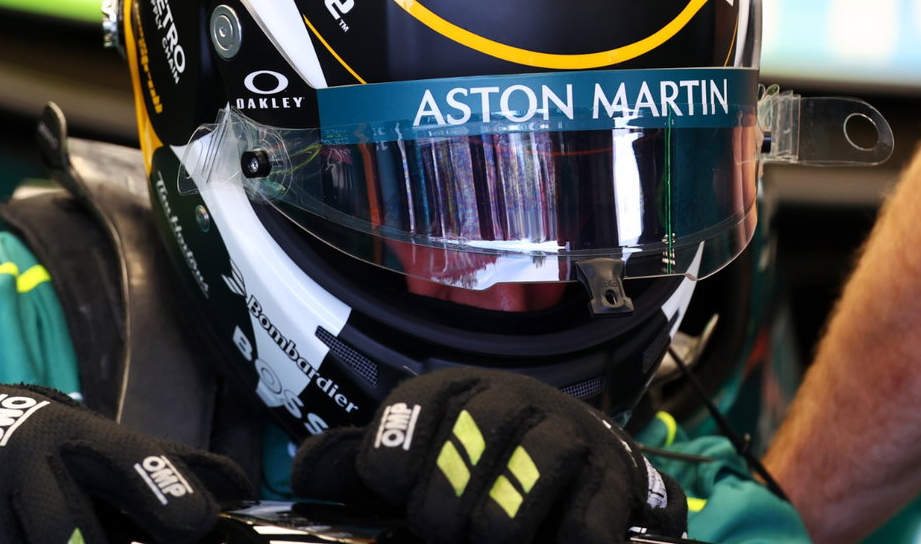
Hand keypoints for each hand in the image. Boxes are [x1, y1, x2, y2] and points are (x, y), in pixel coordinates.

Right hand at [0, 368, 252, 542]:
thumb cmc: (9, 441)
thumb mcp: (73, 434)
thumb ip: (147, 464)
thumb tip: (239, 490)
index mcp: (69, 436)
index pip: (127, 463)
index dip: (163, 494)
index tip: (193, 524)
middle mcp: (20, 463)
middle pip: (68, 536)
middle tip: (82, 541)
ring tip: (17, 534)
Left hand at [290, 368, 684, 543]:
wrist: (584, 460)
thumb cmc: (476, 467)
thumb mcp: (411, 458)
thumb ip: (351, 468)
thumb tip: (303, 477)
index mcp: (449, 391)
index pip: (406, 416)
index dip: (391, 468)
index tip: (395, 495)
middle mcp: (510, 400)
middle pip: (466, 447)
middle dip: (444, 510)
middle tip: (444, 532)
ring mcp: (568, 435)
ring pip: (526, 479)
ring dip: (500, 526)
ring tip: (492, 540)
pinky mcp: (617, 478)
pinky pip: (587, 524)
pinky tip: (548, 543)